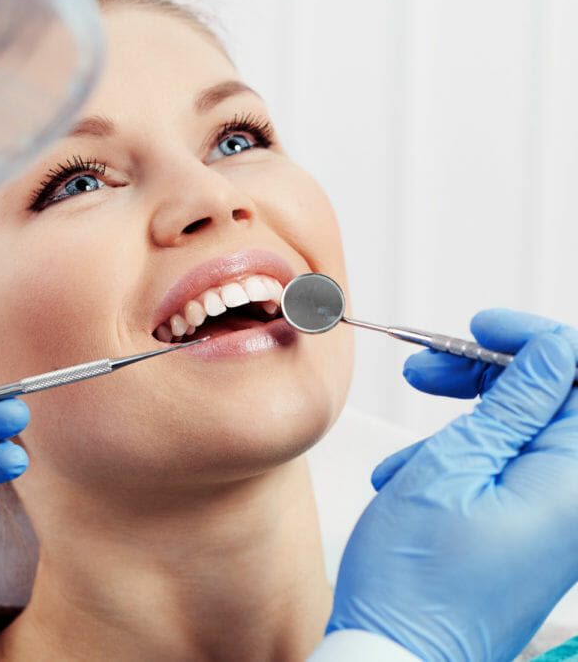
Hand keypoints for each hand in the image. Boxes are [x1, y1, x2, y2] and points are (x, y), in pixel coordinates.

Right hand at [328, 310, 577, 661]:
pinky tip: (413, 475)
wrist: (399, 656)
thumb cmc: (416, 581)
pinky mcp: (537, 538)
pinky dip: (463, 460)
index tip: (481, 329)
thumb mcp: (450, 469)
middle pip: (553, 402)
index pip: (577, 375)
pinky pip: (513, 474)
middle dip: (488, 375)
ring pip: (526, 436)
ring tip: (408, 435)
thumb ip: (510, 405)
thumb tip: (550, 354)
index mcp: (573, 479)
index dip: (531, 339)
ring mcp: (560, 523)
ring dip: (466, 420)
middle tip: (430, 369)